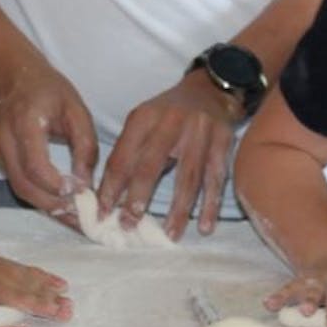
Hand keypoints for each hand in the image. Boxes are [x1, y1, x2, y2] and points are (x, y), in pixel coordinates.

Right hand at [0, 58, 97, 217]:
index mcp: (25, 123)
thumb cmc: (46, 89)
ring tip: (75, 218)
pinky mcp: (0, 160)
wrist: (10, 77)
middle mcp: (5, 141)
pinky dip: (40, 198)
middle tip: (81, 218)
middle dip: (54, 206)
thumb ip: (84, 145)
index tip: (80, 193)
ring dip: (48, 208)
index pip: (35, 166)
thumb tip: (86, 183)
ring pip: (20, 191)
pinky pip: (19, 185)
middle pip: (24, 187)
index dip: (57, 186)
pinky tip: (61, 204)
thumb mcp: (75, 109)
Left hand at [0, 251, 72, 320]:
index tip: (56, 311)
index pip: (22, 298)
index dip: (40, 305)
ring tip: (70, 300)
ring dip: (54, 291)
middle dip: (53, 301)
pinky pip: (34, 272)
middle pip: (34, 290)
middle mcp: (7, 278)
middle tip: (70, 310)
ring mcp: (12, 270)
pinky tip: (61, 283)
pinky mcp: (13, 267)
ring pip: (37, 281)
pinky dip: (48, 277)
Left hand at [98, 71, 238, 240]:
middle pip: (151, 166)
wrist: (209, 90)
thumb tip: (108, 196)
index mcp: (143, 117)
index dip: (111, 187)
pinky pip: (216, 178)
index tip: (103, 213)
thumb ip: (127, 153)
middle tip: (129, 225)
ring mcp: (199, 131)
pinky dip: (211, 204)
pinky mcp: (223, 141)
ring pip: (188, 177)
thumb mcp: (142, 122)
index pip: (123, 156)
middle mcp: (170, 122)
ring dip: (178, 210)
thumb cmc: (168, 114)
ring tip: (170, 235)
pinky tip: (206, 226)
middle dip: (138, 199)